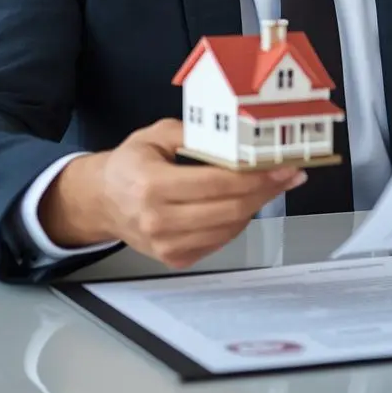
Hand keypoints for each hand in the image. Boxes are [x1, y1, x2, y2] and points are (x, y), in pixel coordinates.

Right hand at [40, 119, 304, 267]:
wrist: (102, 201)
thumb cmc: (131, 164)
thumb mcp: (156, 135)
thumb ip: (194, 133)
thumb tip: (239, 137)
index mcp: (152, 185)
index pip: (217, 184)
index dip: (255, 176)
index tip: (282, 166)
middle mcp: (158, 220)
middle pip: (229, 210)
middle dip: (265, 191)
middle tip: (288, 175)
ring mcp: (166, 245)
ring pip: (229, 229)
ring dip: (256, 207)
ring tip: (271, 186)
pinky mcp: (174, 259)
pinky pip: (220, 242)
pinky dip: (237, 222)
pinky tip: (244, 203)